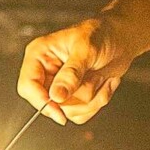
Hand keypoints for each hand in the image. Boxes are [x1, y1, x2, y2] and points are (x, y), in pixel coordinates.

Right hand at [17, 18, 133, 124]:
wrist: (122, 39)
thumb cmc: (102, 34)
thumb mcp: (86, 50)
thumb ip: (71, 74)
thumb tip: (56, 96)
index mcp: (40, 55)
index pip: (28, 85)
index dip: (41, 101)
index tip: (60, 112)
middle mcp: (47, 72)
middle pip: (49, 104)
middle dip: (76, 97)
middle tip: (93, 79)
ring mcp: (60, 86)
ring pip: (68, 111)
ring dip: (92, 98)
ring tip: (102, 77)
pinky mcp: (74, 96)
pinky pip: (81, 114)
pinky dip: (98, 101)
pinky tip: (105, 82)